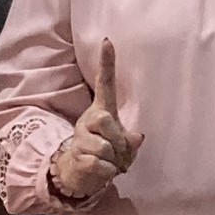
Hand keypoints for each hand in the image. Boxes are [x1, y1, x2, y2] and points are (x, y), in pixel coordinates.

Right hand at [52, 40, 140, 202]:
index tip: (107, 41)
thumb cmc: (107, 154)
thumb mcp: (125, 146)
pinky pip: (100, 164)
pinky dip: (108, 171)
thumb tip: (137, 137)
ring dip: (116, 160)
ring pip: (104, 147)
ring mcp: (80, 137)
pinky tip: (104, 171)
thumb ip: (131, 140)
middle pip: (104, 120)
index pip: (105, 83)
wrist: (80, 173)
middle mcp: (89, 119)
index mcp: (102, 110)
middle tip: (120, 152)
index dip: (107, 63)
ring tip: (112, 163)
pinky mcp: (77, 156)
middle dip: (118, 140)